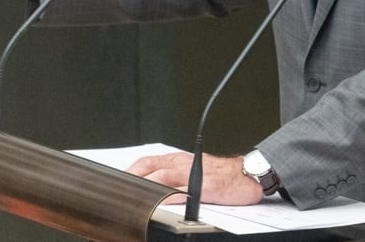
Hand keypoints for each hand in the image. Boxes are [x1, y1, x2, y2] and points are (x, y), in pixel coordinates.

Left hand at [127, 151, 263, 205]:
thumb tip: (154, 187)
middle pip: (149, 170)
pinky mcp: (202, 188)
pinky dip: (166, 198)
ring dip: (145, 188)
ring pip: (161, 179)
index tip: (117, 182)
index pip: (147, 162)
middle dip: (132, 180)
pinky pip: (179, 193)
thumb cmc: (223, 175)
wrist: (247, 175)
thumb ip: (175, 176)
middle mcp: (182, 164)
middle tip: (118, 193)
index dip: (130, 171)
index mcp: (178, 160)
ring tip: (132, 199)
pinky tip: (157, 205)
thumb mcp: (194, 170)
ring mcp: (191, 175)